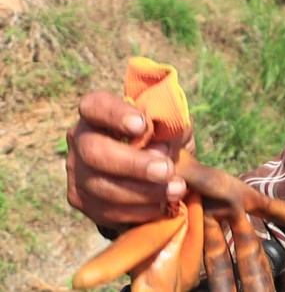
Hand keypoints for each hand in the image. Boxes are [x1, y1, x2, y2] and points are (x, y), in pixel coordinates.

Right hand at [65, 90, 190, 226]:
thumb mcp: (172, 128)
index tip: (142, 125)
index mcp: (98, 113)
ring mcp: (77, 172)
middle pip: (95, 152)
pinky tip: (161, 205)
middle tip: (166, 170)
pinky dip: (138, 210)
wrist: (152, 174)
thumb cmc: (162, 140)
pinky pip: (107, 211)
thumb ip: (170, 131)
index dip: (115, 114)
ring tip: (176, 189)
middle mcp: (80, 140)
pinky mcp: (82, 201)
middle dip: (134, 164)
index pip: (95, 105)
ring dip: (143, 192)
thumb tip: (161, 151)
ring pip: (102, 186)